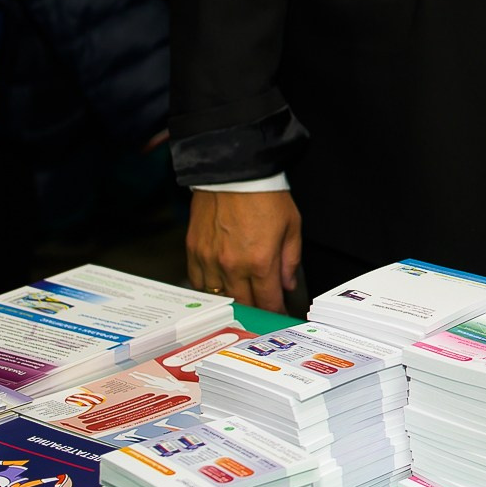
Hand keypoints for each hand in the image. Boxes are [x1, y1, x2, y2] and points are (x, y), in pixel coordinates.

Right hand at [185, 188, 303, 312]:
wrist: (235, 172)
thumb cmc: (264, 196)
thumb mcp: (291, 226)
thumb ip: (290, 260)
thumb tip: (286, 284)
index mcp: (261, 261)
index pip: (267, 301)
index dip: (274, 312)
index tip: (277, 314)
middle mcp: (233, 265)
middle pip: (243, 303)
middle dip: (254, 310)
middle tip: (260, 311)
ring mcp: (210, 259)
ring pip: (218, 296)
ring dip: (230, 302)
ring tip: (240, 301)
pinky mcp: (194, 250)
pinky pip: (197, 281)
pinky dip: (208, 289)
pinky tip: (218, 288)